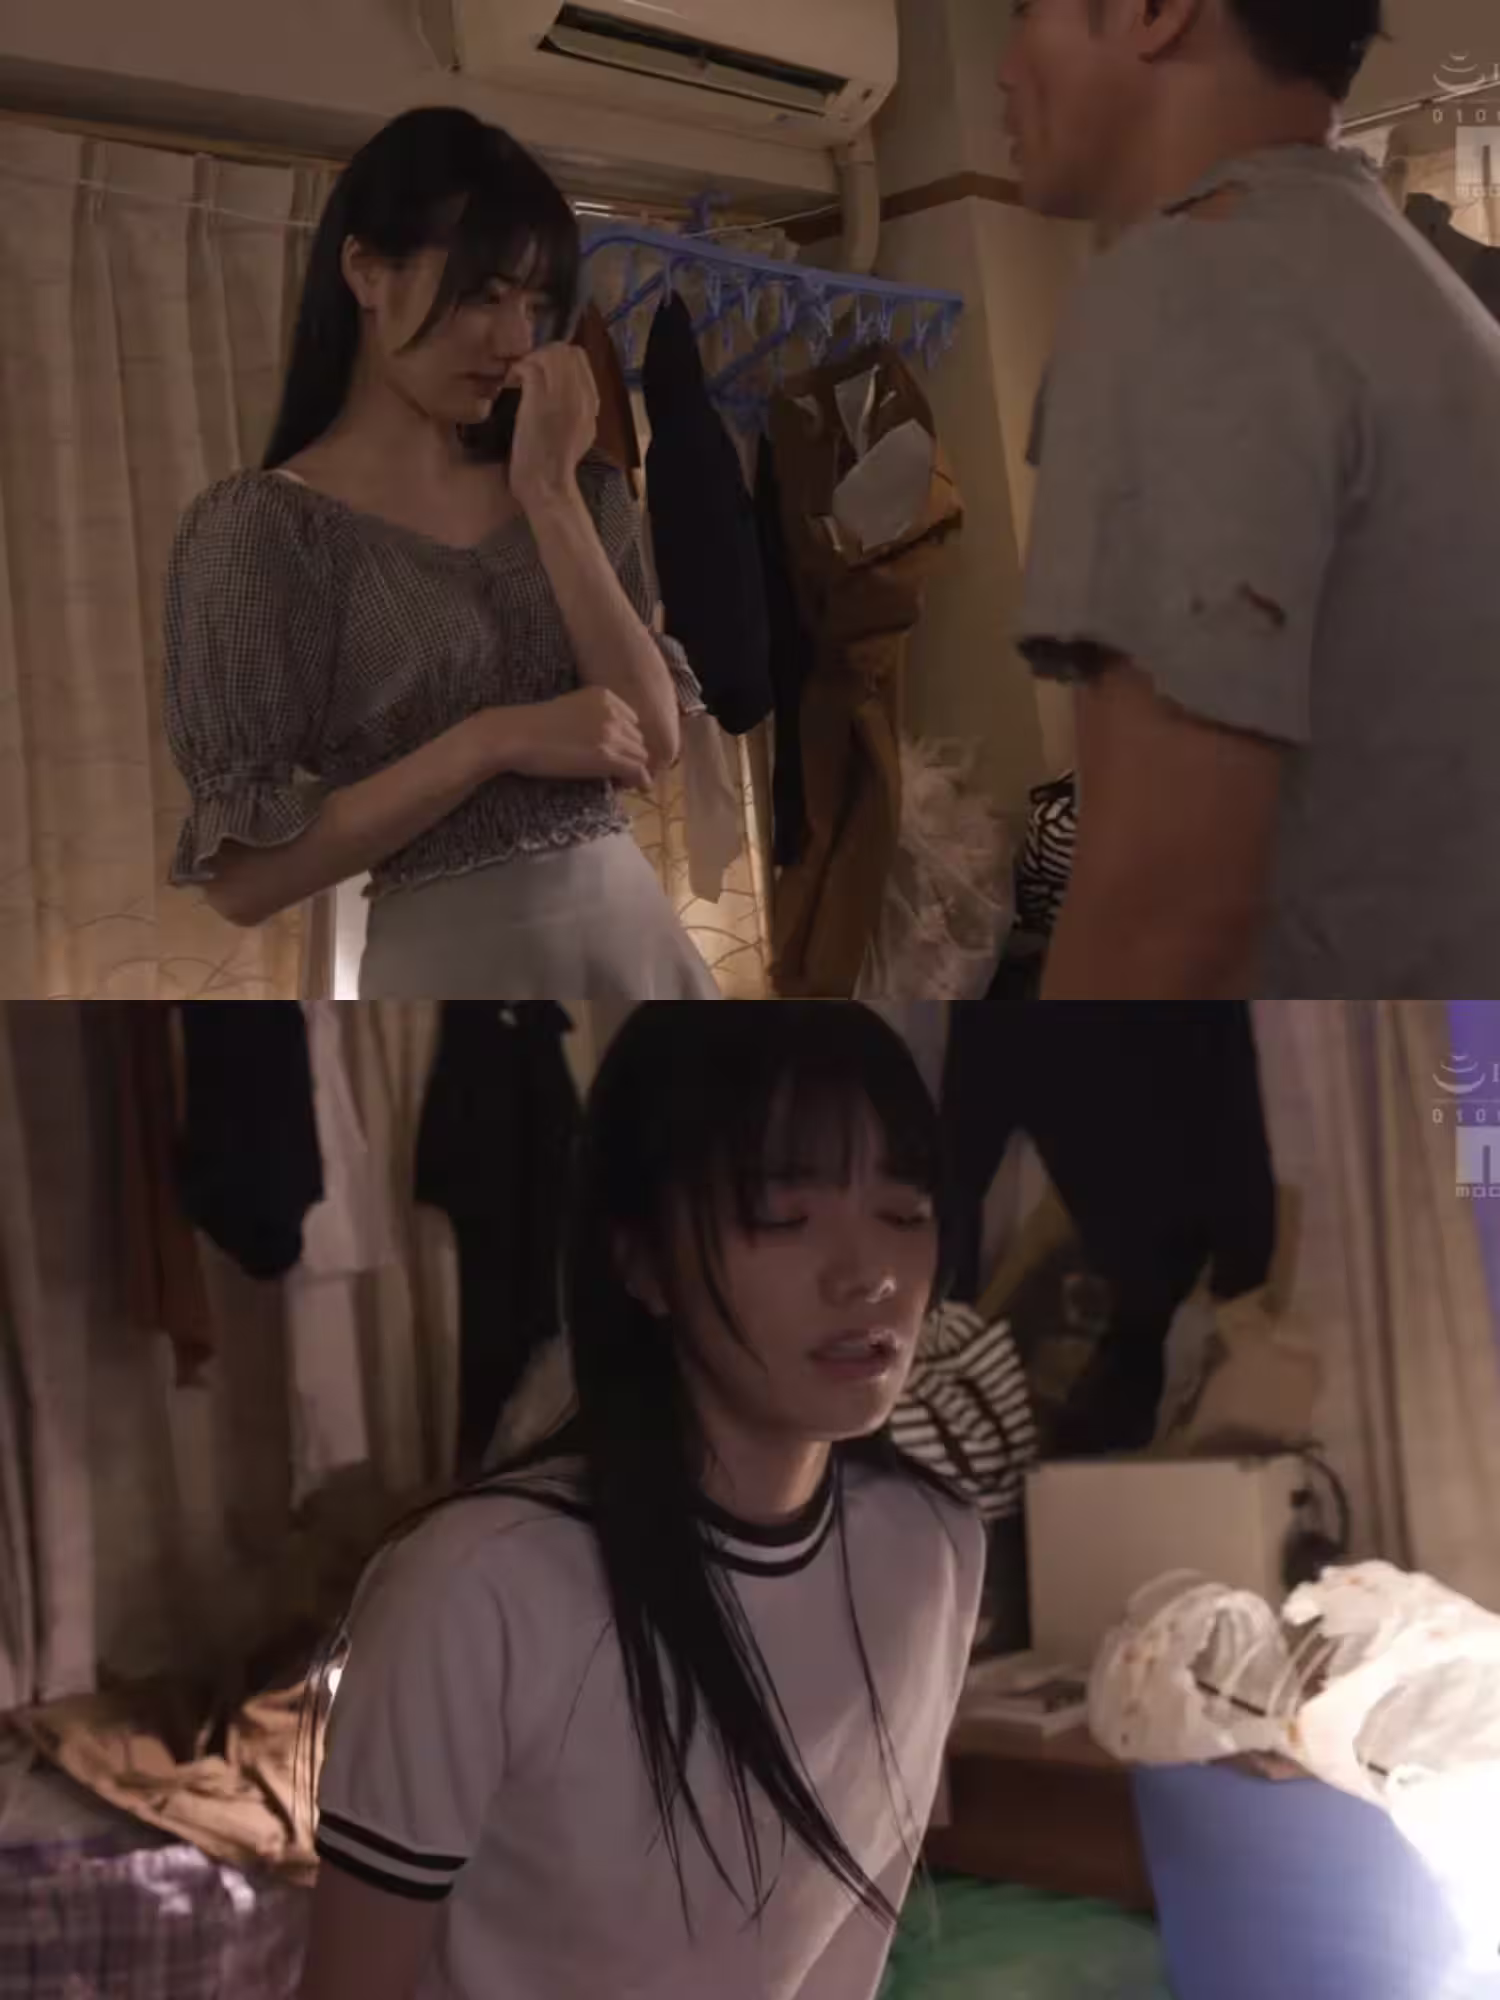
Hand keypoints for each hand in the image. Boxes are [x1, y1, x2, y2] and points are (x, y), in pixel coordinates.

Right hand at [488, 689, 653, 792]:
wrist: (515, 735)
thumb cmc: (530, 725)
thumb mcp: (569, 708)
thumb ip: (590, 717)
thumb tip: (601, 741)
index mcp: (603, 695)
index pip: (632, 720)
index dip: (626, 739)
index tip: (618, 752)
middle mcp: (612, 711)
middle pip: (637, 739)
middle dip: (630, 755)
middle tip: (620, 772)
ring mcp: (611, 733)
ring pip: (640, 755)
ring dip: (634, 769)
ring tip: (622, 781)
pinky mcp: (606, 756)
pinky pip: (636, 770)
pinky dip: (639, 780)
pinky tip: (637, 787)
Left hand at [508, 346, 598, 510]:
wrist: (547, 488)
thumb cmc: (556, 467)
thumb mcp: (579, 434)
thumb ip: (578, 408)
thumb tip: (566, 387)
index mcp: (591, 403)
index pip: (579, 357)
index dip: (557, 357)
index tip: (542, 371)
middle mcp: (579, 396)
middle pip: (564, 351)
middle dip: (542, 354)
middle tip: (527, 371)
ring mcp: (559, 398)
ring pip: (547, 355)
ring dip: (529, 360)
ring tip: (518, 377)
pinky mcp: (538, 403)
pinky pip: (529, 367)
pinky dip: (517, 369)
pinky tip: (510, 383)